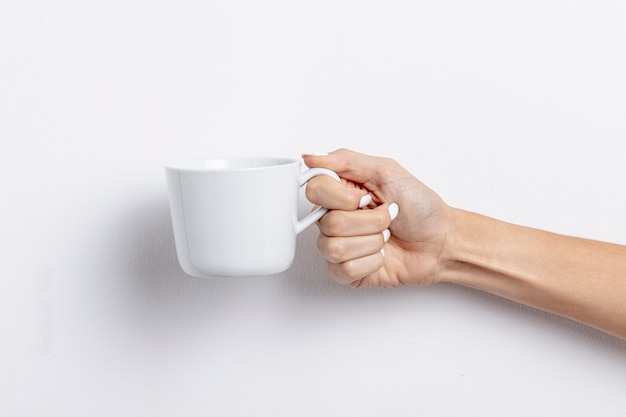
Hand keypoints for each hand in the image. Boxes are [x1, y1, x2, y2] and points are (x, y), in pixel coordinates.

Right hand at [303, 149, 450, 287]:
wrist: (440, 240)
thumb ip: (344, 160)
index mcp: (340, 192)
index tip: (367, 197)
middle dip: (369, 221)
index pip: (315, 190)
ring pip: (335, 247)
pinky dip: (371, 261)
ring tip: (384, 237)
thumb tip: (311, 157)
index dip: (343, 197)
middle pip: (328, 222)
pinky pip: (344, 269)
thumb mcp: (386, 171)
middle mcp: (334, 218)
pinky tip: (381, 255)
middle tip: (386, 218)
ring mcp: (338, 247)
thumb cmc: (420, 207)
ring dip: (371, 241)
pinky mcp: (346, 272)